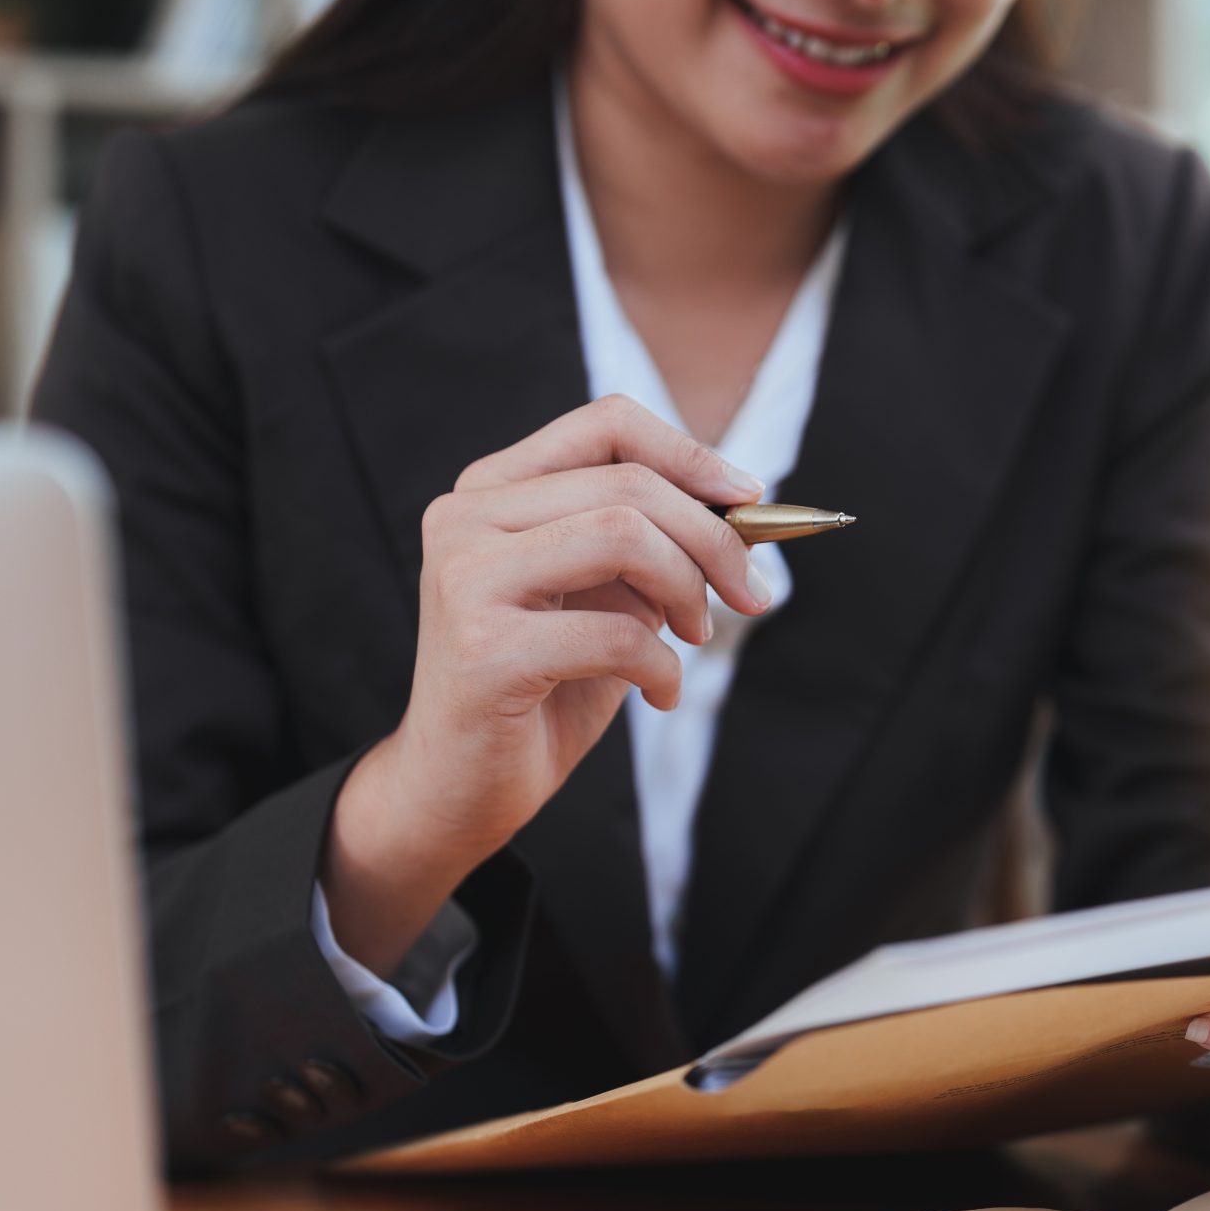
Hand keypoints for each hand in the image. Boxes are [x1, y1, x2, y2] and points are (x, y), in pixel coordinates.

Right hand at [322, 395, 770, 974]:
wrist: (459, 787)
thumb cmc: (541, 689)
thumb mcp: (604, 598)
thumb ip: (649, 545)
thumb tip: (741, 508)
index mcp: (492, 491)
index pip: (605, 423)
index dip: (690, 452)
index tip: (748, 500)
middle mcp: (464, 518)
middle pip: (628, 485)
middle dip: (714, 540)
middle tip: (750, 594)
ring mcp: (464, 578)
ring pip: (623, 536)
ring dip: (688, 592)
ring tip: (692, 639)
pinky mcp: (482, 648)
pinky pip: (615, 634)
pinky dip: (663, 667)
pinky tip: (660, 695)